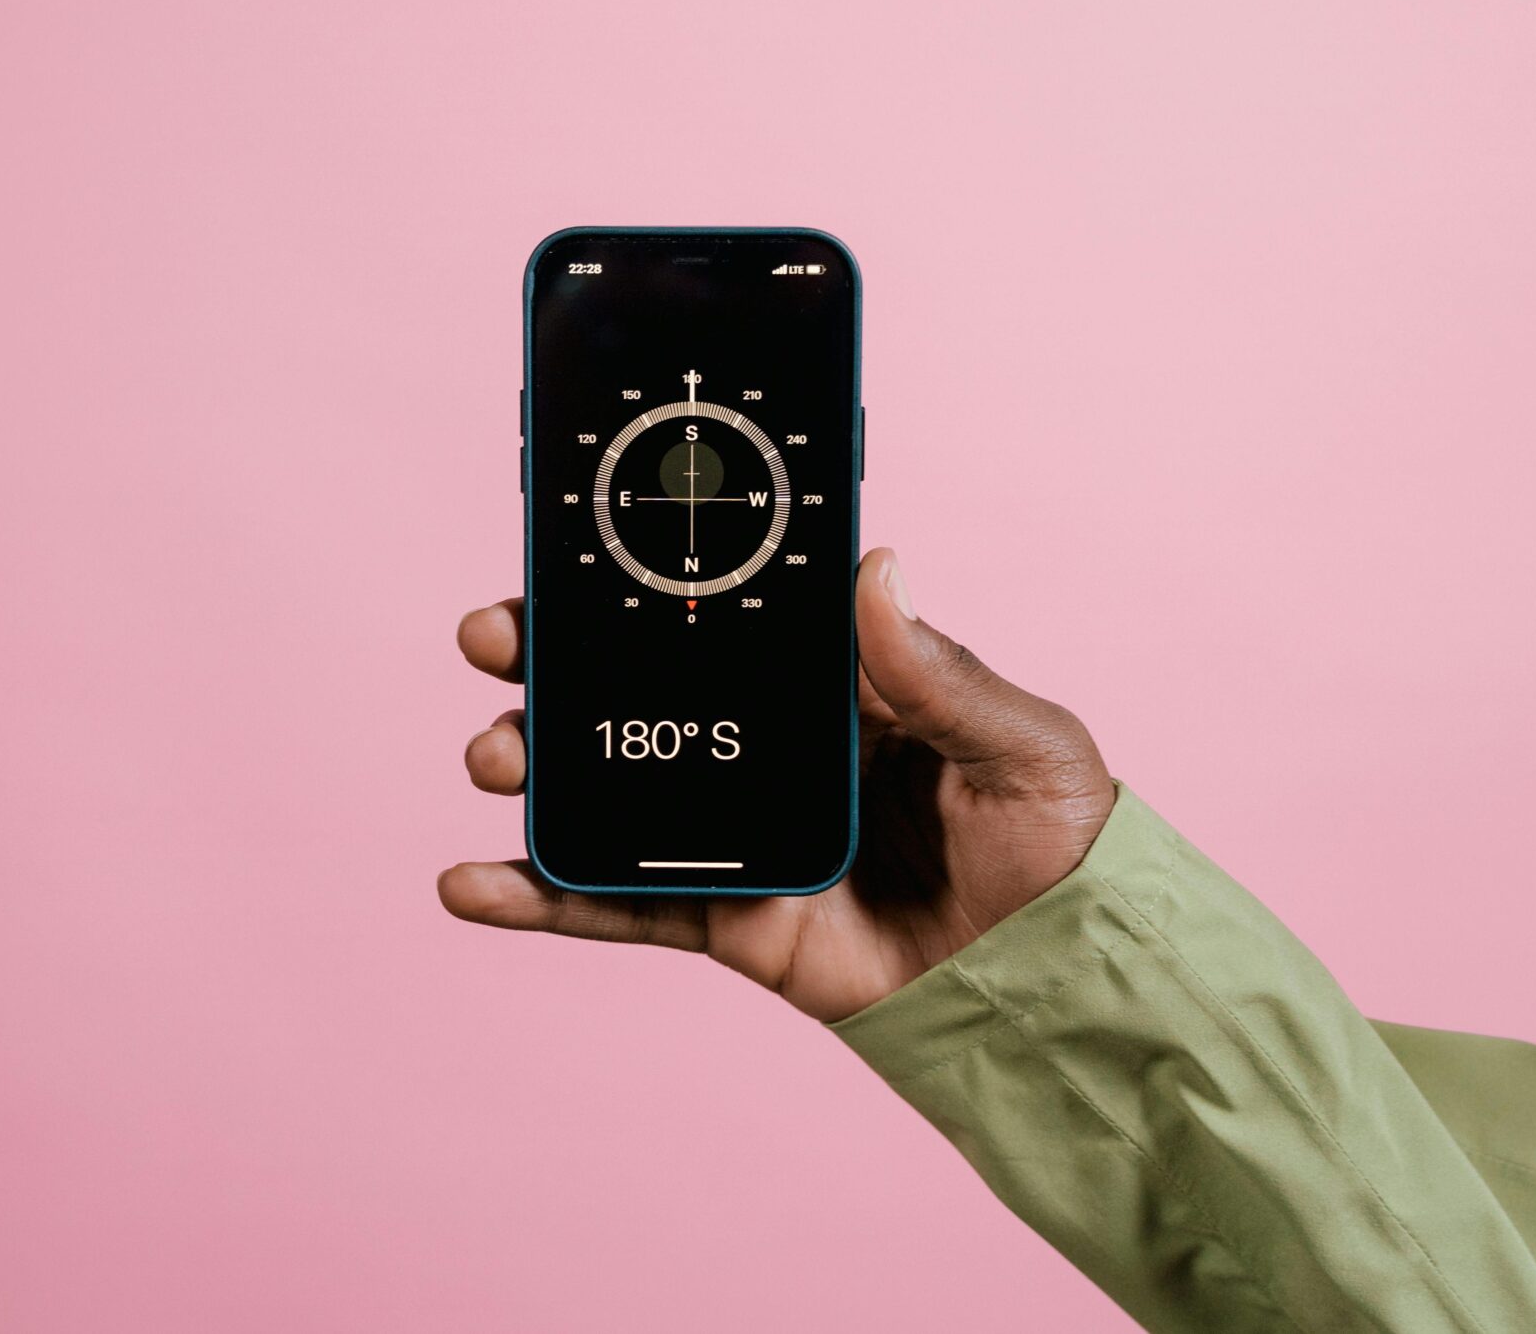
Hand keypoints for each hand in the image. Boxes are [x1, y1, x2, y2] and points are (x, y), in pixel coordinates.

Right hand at [439, 547, 1117, 1021]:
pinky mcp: (728, 920)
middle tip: (493, 637)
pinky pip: (620, 906)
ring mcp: (739, 833)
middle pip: (638, 690)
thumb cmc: (1062, 845)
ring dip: (533, 765)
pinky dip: (542, 900)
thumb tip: (874, 566)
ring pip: (611, 788)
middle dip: (553, 659)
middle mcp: (770, 748)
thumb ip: (939, 671)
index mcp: (834, 685)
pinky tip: (470, 884)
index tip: (569, 546)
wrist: (1065, 989)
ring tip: (491, 755)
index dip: (642, 580)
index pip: (720, 617)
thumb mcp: (1024, 742)